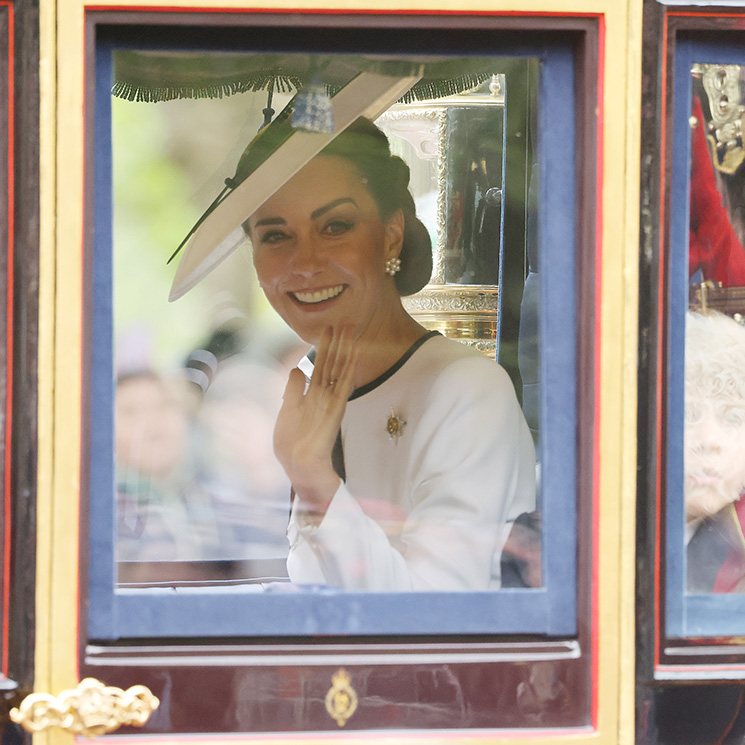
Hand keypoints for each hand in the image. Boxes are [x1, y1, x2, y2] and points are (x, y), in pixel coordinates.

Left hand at [274, 324, 356, 513]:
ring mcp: (331, 400)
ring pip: (339, 368)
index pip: (320, 365)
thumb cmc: (291, 443)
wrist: (299, 465)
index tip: (328, 329)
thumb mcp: (287, 410)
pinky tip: (354, 352)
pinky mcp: (336, 408)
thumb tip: (297, 368)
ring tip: (350, 328)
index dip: (324, 346)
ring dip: (345, 347)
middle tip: (344, 320)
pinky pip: (344, 383)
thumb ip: (293, 389)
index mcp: (312, 395)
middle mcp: (324, 395)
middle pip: (332, 362)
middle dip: (337, 341)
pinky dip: (349, 367)